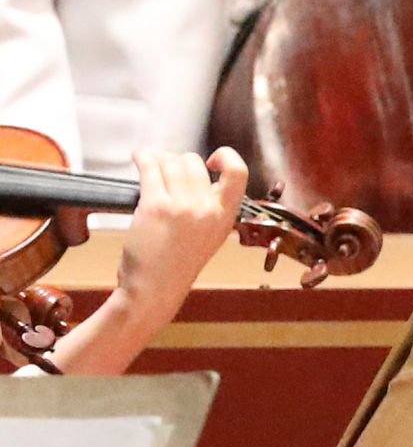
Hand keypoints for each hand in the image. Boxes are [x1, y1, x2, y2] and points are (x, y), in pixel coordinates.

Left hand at [107, 149, 244, 327]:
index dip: (225, 157)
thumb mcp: (208, 237)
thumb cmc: (175, 266)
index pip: (238, 172)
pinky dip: (143, 157)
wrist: (154, 289)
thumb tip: (193, 177)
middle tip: (166, 167)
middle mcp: (208, 209)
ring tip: (149, 162)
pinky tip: (140, 158)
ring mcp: (183, 207)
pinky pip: (151, 168)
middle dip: (178, 160)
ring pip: (172, 162)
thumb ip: (210, 209)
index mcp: (226, 217)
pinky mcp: (156, 206)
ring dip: (158, 158)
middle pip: (194, 162)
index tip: (210, 160)